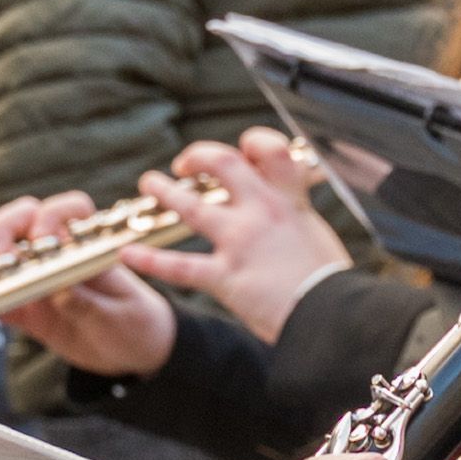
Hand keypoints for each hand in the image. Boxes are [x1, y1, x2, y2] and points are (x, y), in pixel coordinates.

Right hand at [0, 189, 177, 378]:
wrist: (136, 354)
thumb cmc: (137, 324)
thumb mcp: (121, 317)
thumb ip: (91, 304)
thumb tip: (60, 290)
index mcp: (89, 247)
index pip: (69, 211)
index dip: (51, 217)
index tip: (43, 240)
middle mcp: (59, 255)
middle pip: (23, 222)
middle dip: (4, 229)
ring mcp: (39, 280)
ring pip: (1, 257)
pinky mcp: (27, 309)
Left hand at [129, 132, 350, 345]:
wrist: (333, 316)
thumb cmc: (332, 282)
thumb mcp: (318, 233)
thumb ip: (296, 215)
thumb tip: (289, 207)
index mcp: (289, 200)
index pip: (268, 149)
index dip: (251, 142)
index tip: (241, 151)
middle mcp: (261, 212)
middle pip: (221, 163)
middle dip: (197, 156)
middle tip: (185, 164)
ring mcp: (240, 243)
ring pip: (190, 206)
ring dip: (163, 190)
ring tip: (149, 182)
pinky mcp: (226, 277)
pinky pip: (179, 267)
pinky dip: (149, 260)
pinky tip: (128, 254)